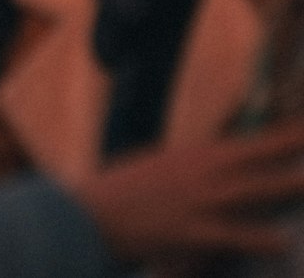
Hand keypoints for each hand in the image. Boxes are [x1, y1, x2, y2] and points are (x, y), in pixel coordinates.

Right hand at [76, 119, 303, 260]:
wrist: (92, 216)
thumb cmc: (128, 195)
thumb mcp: (165, 169)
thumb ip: (198, 169)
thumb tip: (225, 168)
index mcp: (197, 155)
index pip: (251, 141)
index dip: (283, 134)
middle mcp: (202, 171)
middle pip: (258, 157)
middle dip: (290, 148)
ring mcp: (199, 200)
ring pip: (252, 189)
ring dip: (285, 185)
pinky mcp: (192, 231)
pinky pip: (234, 235)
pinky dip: (259, 237)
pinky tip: (281, 242)